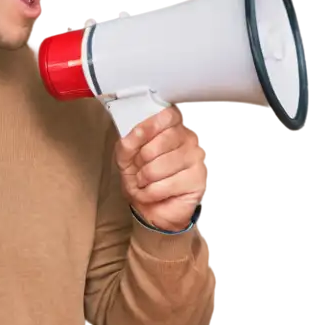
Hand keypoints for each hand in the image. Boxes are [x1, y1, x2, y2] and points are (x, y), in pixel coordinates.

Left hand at [115, 107, 205, 231]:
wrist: (151, 209)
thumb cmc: (143, 179)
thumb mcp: (126, 158)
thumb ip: (128, 142)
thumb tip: (138, 132)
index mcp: (173, 127)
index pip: (168, 115)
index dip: (149, 127)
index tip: (138, 139)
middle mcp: (189, 139)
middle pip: (161, 141)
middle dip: (141, 160)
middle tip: (141, 169)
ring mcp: (196, 158)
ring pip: (159, 165)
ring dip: (144, 179)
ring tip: (146, 183)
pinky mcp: (197, 180)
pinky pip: (165, 185)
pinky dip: (150, 193)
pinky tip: (154, 193)